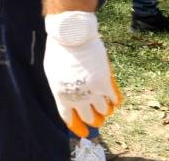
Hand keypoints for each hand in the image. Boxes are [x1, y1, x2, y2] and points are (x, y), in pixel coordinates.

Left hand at [43, 12, 121, 137]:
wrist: (71, 36)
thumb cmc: (60, 51)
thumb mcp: (53, 74)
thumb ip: (61, 89)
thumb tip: (69, 102)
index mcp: (61, 96)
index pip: (69, 119)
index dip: (78, 127)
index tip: (85, 133)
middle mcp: (76, 97)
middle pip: (88, 117)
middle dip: (94, 120)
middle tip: (98, 119)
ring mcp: (92, 91)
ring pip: (104, 111)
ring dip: (105, 109)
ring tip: (106, 105)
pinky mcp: (105, 83)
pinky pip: (115, 99)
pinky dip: (115, 100)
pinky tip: (114, 98)